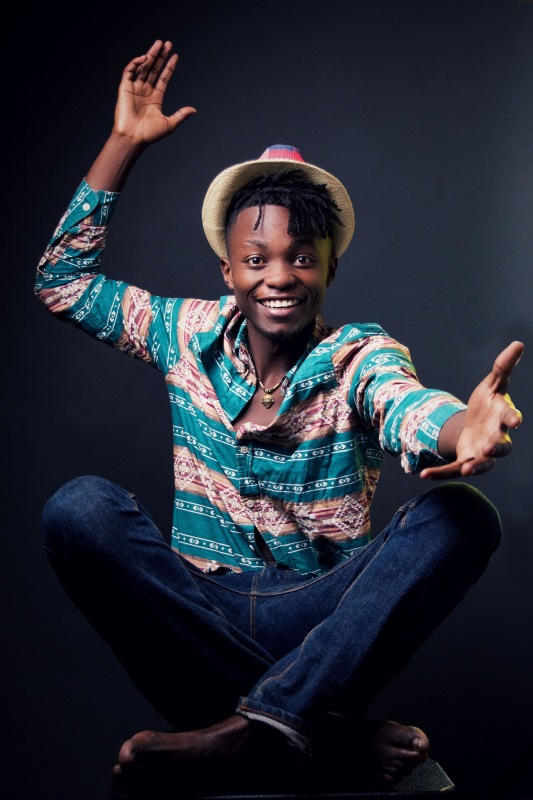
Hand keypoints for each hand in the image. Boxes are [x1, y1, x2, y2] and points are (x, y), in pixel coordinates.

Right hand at [113, 39, 195, 145]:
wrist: (133, 138)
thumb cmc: (150, 135)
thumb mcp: (169, 124)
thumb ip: (181, 115)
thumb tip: (194, 110)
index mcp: (155, 98)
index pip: (163, 78)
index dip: (169, 67)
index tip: (176, 56)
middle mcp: (145, 91)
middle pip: (154, 69)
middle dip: (160, 56)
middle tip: (167, 44)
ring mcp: (135, 89)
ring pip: (143, 67)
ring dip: (150, 55)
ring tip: (158, 44)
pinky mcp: (125, 88)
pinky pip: (129, 71)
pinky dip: (135, 63)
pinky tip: (144, 58)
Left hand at [420, 340, 523, 479]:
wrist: (476, 425)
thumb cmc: (488, 404)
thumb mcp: (493, 384)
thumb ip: (503, 367)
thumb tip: (518, 343)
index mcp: (503, 418)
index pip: (509, 417)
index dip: (512, 418)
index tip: (516, 420)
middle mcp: (497, 439)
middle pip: (501, 446)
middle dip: (497, 448)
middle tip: (492, 448)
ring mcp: (482, 453)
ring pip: (482, 463)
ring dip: (476, 465)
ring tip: (467, 468)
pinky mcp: (466, 461)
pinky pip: (453, 469)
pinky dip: (440, 473)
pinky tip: (424, 474)